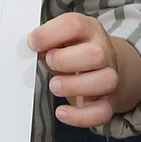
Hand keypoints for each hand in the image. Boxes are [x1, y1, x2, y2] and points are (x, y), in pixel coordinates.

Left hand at [28, 11, 140, 128]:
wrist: (103, 67)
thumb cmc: (73, 51)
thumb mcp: (62, 39)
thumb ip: (47, 40)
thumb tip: (30, 46)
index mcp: (89, 30)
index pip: (75, 25)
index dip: (50, 34)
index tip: (32, 43)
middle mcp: (103, 52)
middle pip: (96, 54)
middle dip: (65, 60)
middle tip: (49, 62)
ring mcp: (109, 76)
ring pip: (105, 81)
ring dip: (74, 86)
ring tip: (54, 85)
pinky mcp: (108, 101)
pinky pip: (102, 112)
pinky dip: (80, 116)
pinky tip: (61, 113)